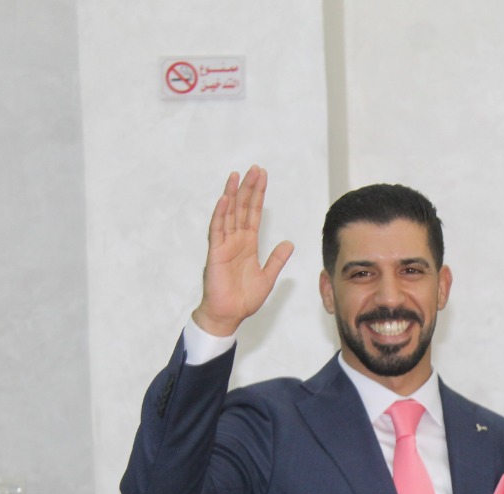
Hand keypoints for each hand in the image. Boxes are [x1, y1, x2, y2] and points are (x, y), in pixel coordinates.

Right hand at [192, 165, 294, 336]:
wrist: (229, 314)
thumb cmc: (244, 298)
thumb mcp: (267, 276)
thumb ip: (277, 259)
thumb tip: (289, 243)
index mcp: (248, 244)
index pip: (254, 214)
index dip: (258, 195)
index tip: (262, 177)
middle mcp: (236, 240)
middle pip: (242, 208)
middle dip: (248, 188)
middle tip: (254, 169)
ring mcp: (224, 245)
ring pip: (228, 214)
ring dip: (232, 195)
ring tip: (236, 176)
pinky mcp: (215, 253)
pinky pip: (217, 230)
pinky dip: (220, 215)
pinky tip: (224, 200)